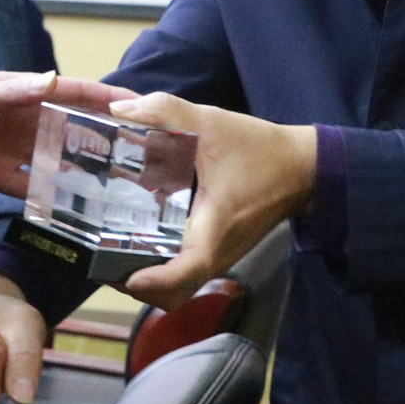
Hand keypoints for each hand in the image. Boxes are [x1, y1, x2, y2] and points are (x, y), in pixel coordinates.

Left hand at [0, 71, 134, 194]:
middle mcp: (30, 122)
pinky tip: (74, 208)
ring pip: (61, 161)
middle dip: (108, 140)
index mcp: (30, 94)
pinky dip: (51, 197)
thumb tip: (54, 80)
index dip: (111, 98)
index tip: (144, 105)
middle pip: (77, 130)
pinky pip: (33, 188)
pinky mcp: (0, 175)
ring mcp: (18, 149)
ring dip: (86, 172)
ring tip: (118, 186)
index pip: (79, 93)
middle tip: (143, 154)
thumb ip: (17, 90)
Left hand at [109, 94, 316, 310]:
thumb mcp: (210, 122)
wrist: (302, 169)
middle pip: (174, 295)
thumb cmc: (258, 149)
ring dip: (147, 284)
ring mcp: (220, 258)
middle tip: (102, 262)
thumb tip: (119, 108)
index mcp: (216, 225)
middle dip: (137, 287)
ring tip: (113, 256)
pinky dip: (161, 273)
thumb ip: (164, 111)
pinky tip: (139, 244)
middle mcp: (218, 252)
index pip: (190, 268)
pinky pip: (187, 276)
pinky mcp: (221, 254)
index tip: (130, 277)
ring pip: (179, 291)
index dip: (158, 280)